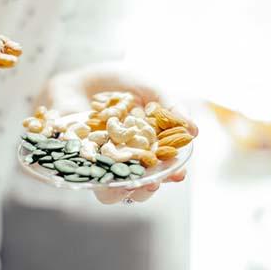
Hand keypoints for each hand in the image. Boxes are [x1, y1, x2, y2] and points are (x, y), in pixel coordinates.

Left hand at [38, 62, 197, 203]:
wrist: (81, 77)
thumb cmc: (120, 84)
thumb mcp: (149, 88)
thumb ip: (169, 107)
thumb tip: (195, 130)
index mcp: (147, 149)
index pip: (161, 169)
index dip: (170, 174)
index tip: (178, 174)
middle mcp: (124, 162)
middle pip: (137, 187)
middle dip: (145, 189)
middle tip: (151, 183)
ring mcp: (99, 164)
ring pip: (109, 191)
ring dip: (118, 192)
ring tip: (125, 184)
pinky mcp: (75, 161)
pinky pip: (81, 175)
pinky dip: (88, 177)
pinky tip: (95, 172)